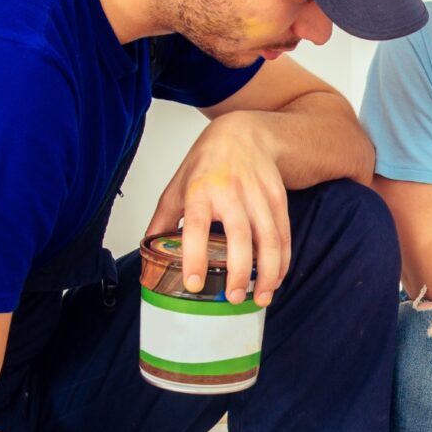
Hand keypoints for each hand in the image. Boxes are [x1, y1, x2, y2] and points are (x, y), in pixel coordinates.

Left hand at [147, 114, 291, 305]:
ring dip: (267, 272)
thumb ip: (162, 218)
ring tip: (261, 297)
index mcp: (200, 189)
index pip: (196, 226)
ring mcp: (258, 195)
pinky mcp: (278, 199)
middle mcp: (231, 192)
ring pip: (269, 238)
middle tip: (233, 299)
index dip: (194, 256)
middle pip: (240, 235)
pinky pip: (284, 235)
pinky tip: (275, 279)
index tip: (194, 283)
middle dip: (239, 271)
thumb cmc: (208, 160)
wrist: (244, 133)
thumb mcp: (177, 184)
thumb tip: (148, 250)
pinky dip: (283, 261)